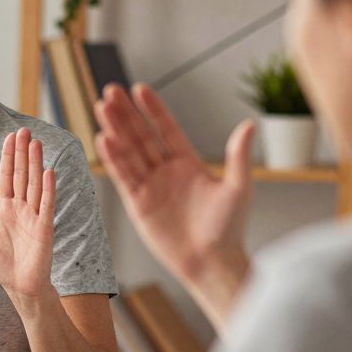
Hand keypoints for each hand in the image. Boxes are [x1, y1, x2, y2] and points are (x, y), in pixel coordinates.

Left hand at [0, 128, 55, 300]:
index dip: (8, 157)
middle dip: (22, 153)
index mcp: (6, 209)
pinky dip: (48, 188)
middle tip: (24, 130)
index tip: (10, 137)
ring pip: (35, 184)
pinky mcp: (44, 228)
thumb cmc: (2, 264)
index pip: (7, 177)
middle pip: (22, 174)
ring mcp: (34, 216)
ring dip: (35, 164)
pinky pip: (46, 205)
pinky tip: (48, 171)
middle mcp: (22, 208)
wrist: (19, 287)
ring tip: (36, 143)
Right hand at [94, 84, 253, 321]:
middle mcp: (167, 172)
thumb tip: (249, 124)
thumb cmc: (229, 229)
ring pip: (129, 152)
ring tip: (101, 108)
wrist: (211, 263)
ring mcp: (150, 186)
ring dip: (115, 130)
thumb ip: (238, 156)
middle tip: (110, 91)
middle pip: (142, 136)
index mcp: (189, 164)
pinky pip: (123, 177)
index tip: (139, 89)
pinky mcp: (138, 204)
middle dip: (126, 114)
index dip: (153, 109)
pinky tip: (104, 139)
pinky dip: (113, 159)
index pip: (166, 129)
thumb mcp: (239, 188)